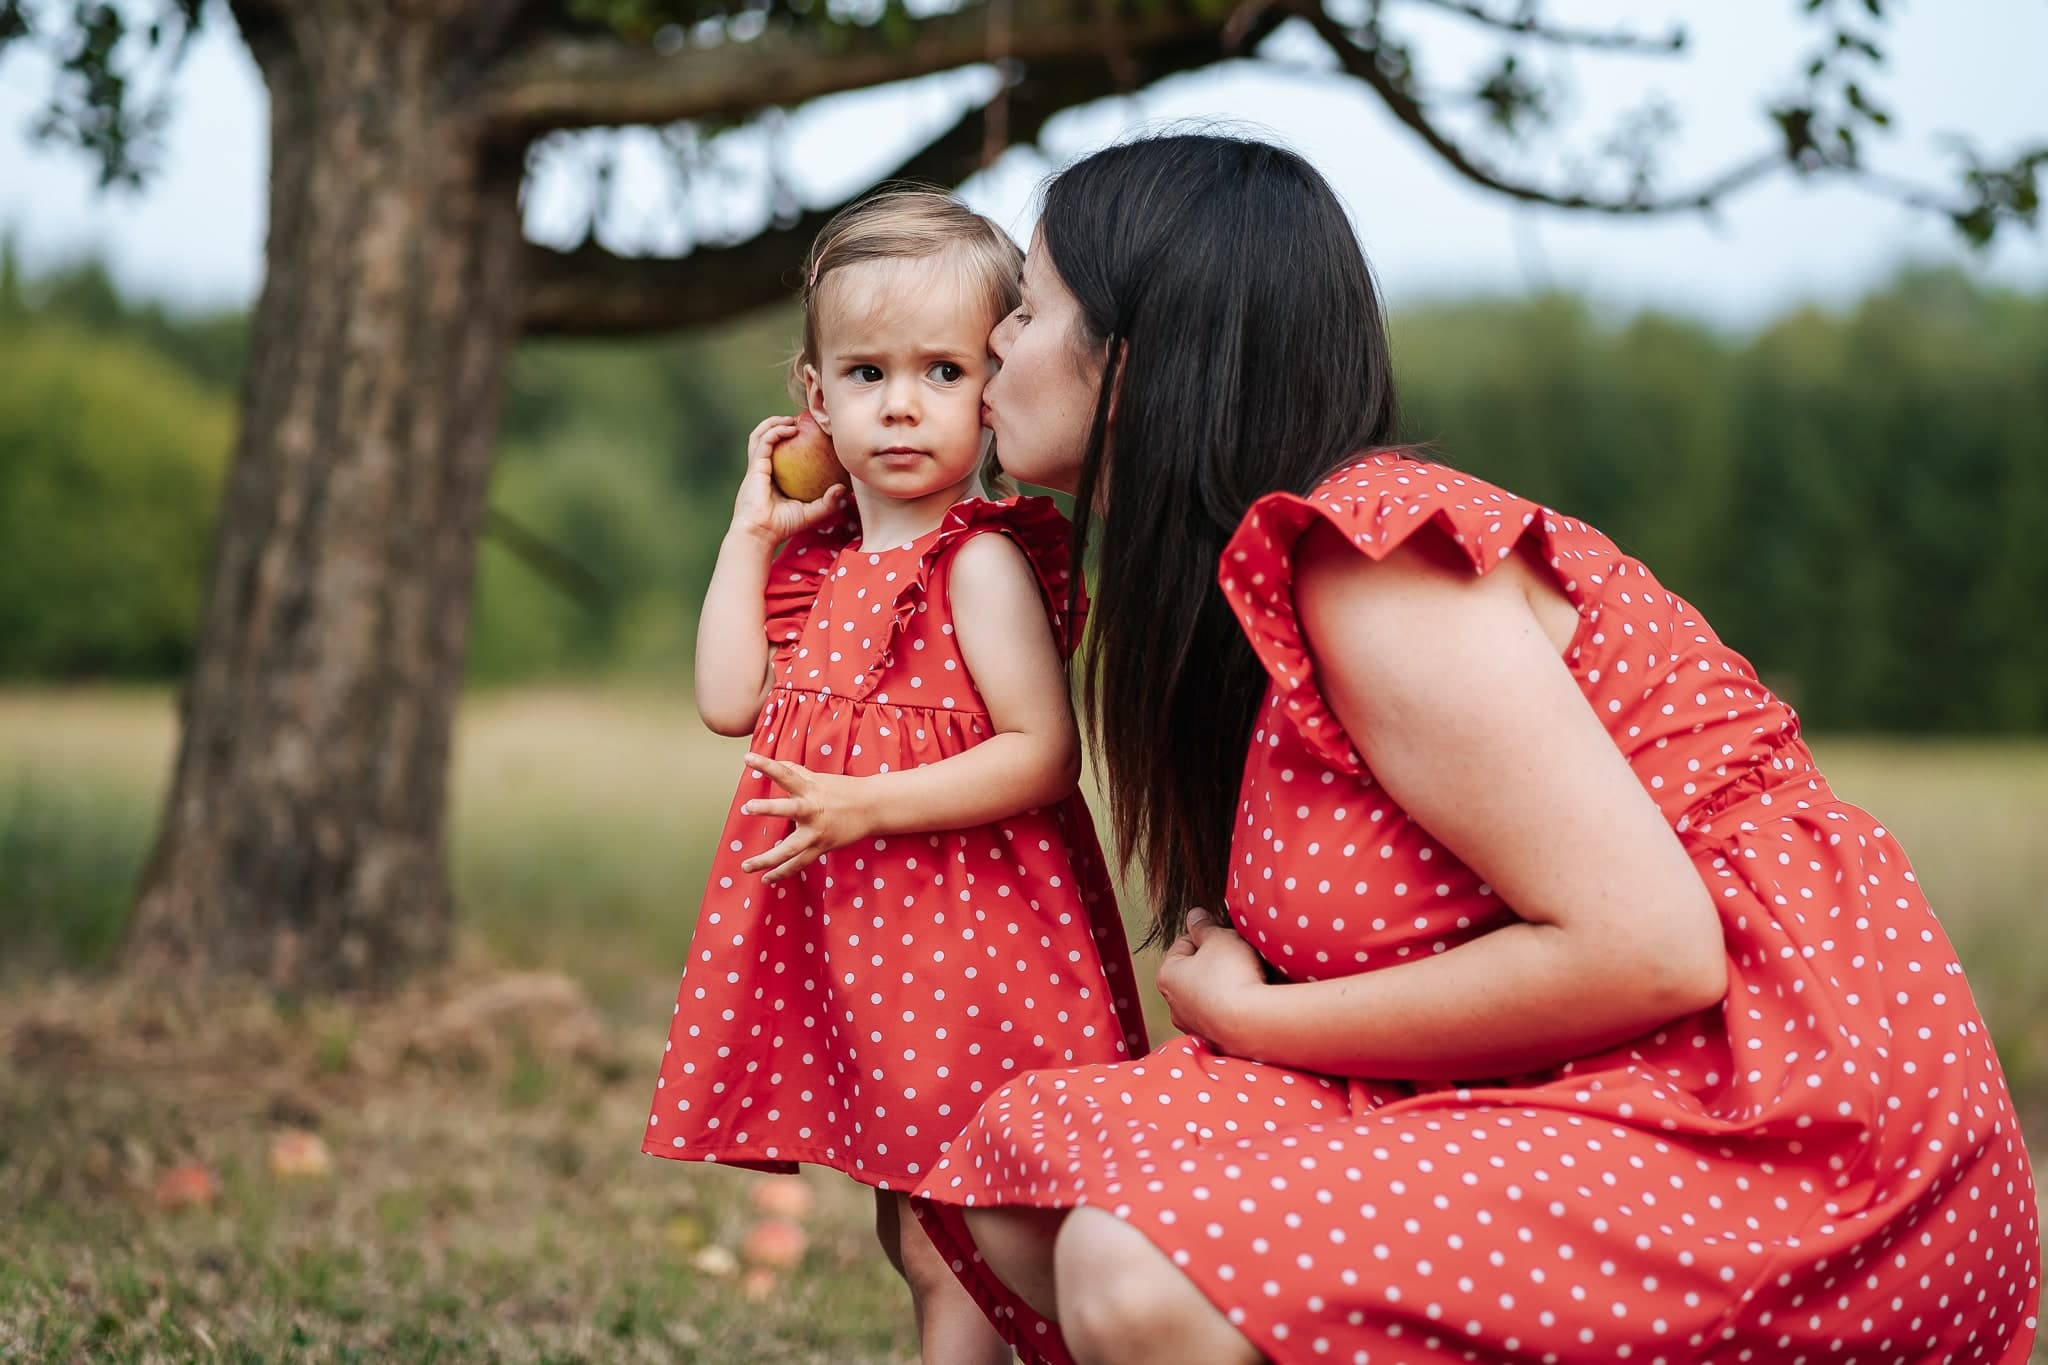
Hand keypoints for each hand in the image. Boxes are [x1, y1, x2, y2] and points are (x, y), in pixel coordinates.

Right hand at [731, 415, 845, 546]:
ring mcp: (757, 466)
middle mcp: (763, 469)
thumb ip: (828, 502)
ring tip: (793, 419)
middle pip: (766, 438)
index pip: (779, 452)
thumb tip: (843, 488)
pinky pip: (764, 442)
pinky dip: (776, 431)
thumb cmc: (783, 526)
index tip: (808, 432)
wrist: (761, 533)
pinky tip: (791, 429)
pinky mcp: (754, 467)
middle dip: (780, 424)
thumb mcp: (811, 513)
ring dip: (774, 422)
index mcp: (773, 477)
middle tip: (801, 421)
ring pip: (760, 435)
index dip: (790, 438)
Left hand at [738, 753, 873, 882]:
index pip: (785, 773)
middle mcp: (812, 809)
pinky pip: (799, 863)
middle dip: (769, 808)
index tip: (748, 758)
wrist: (872, 807)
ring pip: (791, 848)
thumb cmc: (844, 790)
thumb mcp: (819, 778)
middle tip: (748, 807)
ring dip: (767, 859)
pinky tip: (766, 879)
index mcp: (810, 788)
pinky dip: (782, 872)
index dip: (766, 765)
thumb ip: (797, 771)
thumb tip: (778, 762)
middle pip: (789, 808)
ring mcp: (817, 832)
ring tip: (745, 866)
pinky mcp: (822, 847)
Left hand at [1154, 907, 1269, 1053]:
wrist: (1252, 1024)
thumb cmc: (1230, 975)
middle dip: (1216, 961)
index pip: (1183, 944)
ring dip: (1226, 985)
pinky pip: (1225, 1016)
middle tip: (1239, 954)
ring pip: (1210, 995)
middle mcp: (1174, 1005)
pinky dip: (1235, 1006)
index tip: (1226, 935)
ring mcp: (1194, 1027)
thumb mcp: (1219, 939)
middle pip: (1196, 972)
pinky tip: (1252, 1000)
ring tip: (1250, 977)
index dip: (1206, 934)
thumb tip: (1195, 915)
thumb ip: (1205, 925)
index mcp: (1167, 976)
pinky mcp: (1216, 1042)